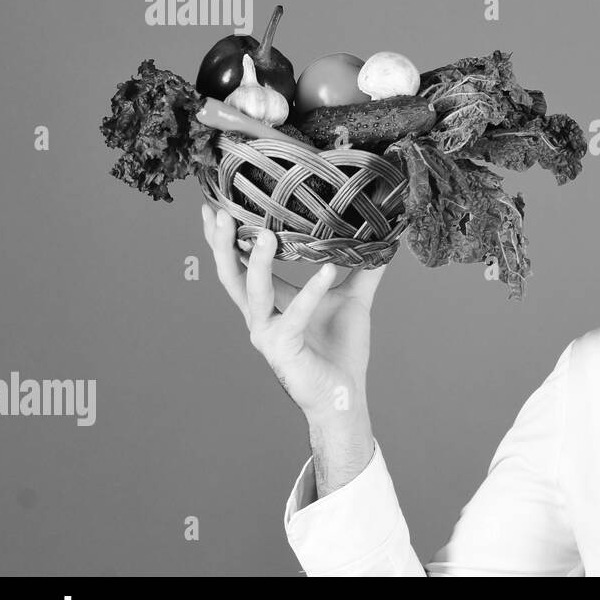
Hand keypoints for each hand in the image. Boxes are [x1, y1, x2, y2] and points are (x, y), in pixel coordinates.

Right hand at [200, 203, 387, 432]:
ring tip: (265, 234)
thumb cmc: (342, 350)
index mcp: (270, 301)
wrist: (345, 395)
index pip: (239, 263)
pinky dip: (311, 292)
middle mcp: (260, 315)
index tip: (216, 204)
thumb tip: (383, 236)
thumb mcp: (353, 298)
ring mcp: (266, 333)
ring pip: (251, 292)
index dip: (225, 238)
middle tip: (222, 211)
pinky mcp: (282, 349)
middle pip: (230, 274)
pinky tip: (328, 272)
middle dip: (222, 243)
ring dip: (257, 262)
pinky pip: (294, 316)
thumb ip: (364, 267)